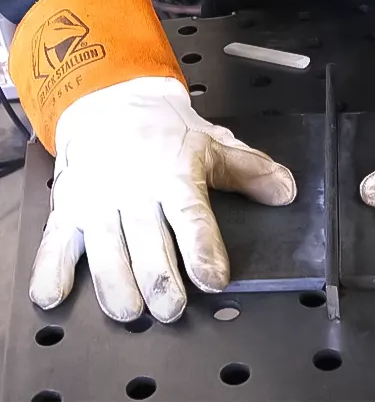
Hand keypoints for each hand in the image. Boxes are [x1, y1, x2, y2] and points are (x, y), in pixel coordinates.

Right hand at [29, 77, 295, 322]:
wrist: (109, 99)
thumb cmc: (166, 130)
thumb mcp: (214, 144)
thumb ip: (250, 171)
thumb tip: (286, 192)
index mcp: (174, 175)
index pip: (191, 216)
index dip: (203, 249)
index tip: (214, 278)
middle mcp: (134, 189)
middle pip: (147, 241)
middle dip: (159, 279)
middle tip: (171, 308)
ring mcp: (98, 199)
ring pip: (104, 248)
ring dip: (115, 283)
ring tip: (129, 311)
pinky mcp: (69, 206)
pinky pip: (57, 241)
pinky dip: (51, 269)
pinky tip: (53, 296)